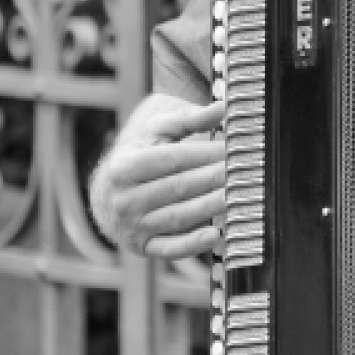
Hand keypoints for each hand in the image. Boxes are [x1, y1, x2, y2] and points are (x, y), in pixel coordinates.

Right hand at [89, 94, 225, 258]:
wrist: (107, 197)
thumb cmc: (140, 157)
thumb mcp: (156, 134)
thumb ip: (189, 120)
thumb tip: (223, 106)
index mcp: (124, 167)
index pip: (173, 159)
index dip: (206, 154)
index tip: (234, 149)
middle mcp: (125, 199)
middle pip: (179, 187)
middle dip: (214, 179)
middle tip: (246, 172)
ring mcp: (133, 226)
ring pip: (178, 217)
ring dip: (210, 207)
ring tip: (239, 197)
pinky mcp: (143, 247)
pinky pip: (171, 249)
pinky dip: (193, 244)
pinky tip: (216, 235)